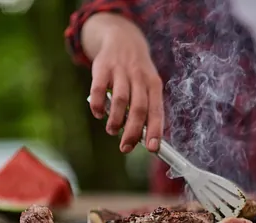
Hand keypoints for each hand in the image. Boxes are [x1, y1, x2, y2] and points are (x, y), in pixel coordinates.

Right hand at [83, 13, 163, 152]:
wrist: (122, 39)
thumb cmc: (137, 73)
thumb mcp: (148, 85)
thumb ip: (146, 108)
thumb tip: (143, 138)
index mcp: (154, 85)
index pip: (157, 111)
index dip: (155, 131)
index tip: (152, 148)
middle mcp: (139, 77)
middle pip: (139, 109)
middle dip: (132, 132)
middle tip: (125, 147)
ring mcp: (121, 71)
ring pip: (120, 100)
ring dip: (116, 120)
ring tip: (112, 130)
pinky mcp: (102, 67)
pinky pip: (99, 89)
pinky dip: (99, 105)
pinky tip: (99, 114)